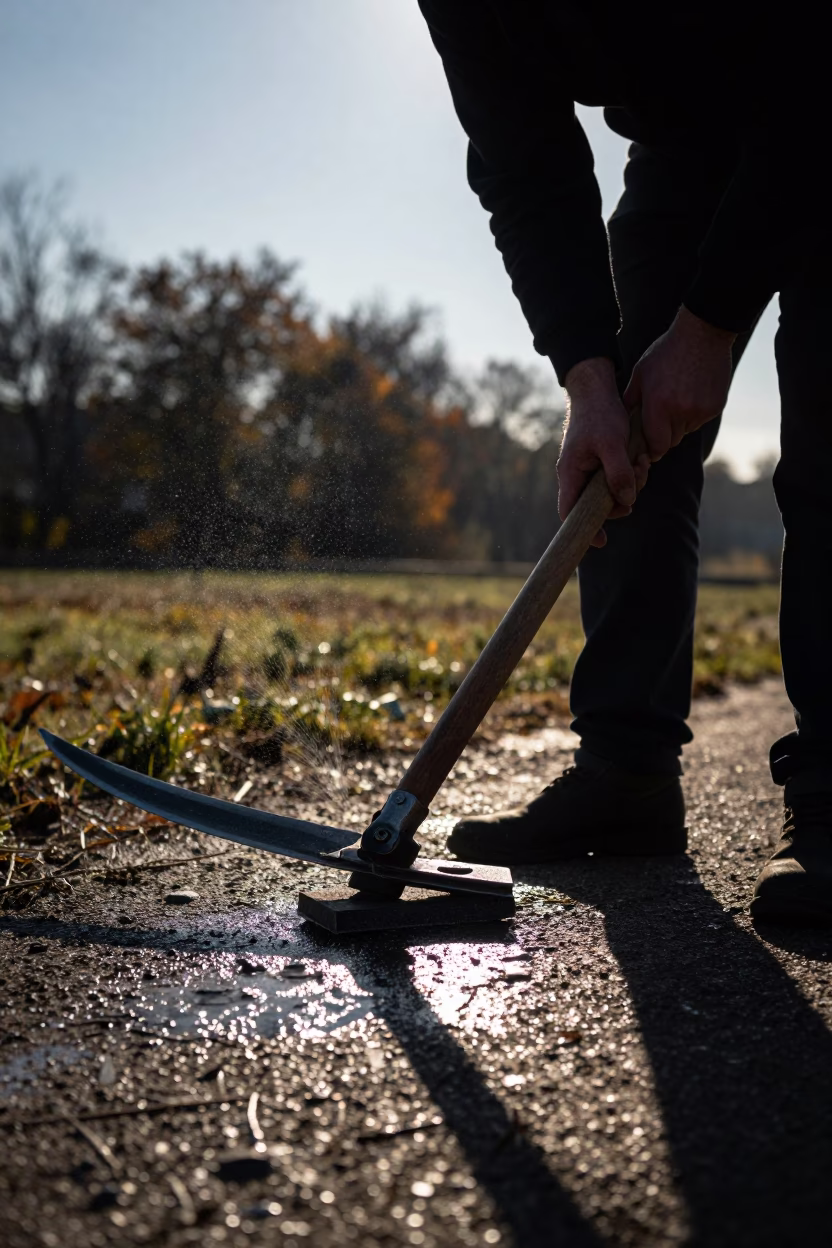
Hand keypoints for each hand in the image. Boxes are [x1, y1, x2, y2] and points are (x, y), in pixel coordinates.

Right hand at [558, 357, 649, 547]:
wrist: (597, 391)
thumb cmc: (599, 415)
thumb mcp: (612, 443)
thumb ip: (618, 472)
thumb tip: (626, 500)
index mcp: (570, 473)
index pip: (569, 512)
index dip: (582, 529)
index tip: (601, 541)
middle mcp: (577, 476)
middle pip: (595, 506)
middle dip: (620, 500)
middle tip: (637, 485)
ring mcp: (588, 470)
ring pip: (610, 492)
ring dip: (631, 483)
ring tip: (643, 462)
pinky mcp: (601, 464)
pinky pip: (617, 479)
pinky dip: (631, 473)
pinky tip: (641, 458)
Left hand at [624, 306, 735, 461]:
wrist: (702, 333)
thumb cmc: (666, 352)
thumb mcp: (641, 373)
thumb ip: (631, 400)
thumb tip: (624, 422)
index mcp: (658, 406)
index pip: (657, 446)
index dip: (652, 449)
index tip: (649, 446)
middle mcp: (680, 412)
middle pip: (672, 441)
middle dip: (665, 435)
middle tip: (661, 418)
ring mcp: (700, 411)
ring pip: (686, 430)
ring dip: (680, 423)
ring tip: (677, 398)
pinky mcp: (715, 406)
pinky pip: (701, 419)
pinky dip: (695, 413)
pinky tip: (692, 392)